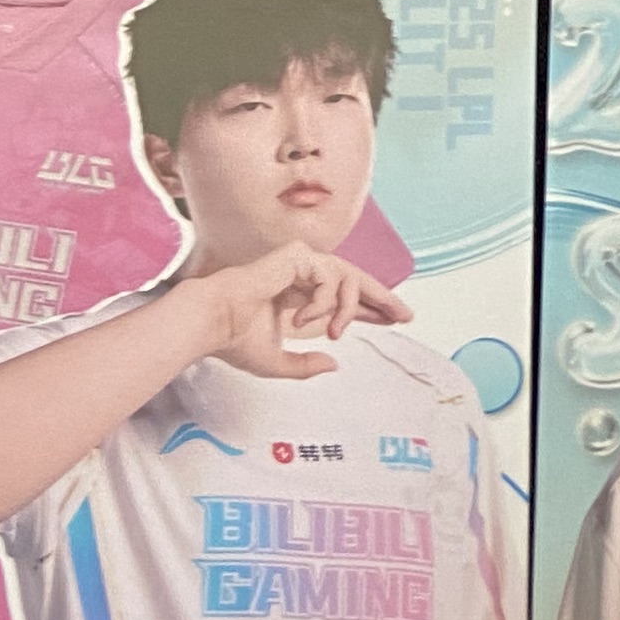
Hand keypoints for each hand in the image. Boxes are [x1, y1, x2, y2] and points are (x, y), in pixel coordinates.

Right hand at [190, 244, 412, 385]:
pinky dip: (323, 300)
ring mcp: (300, 263)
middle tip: (405, 316)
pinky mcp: (297, 255)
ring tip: (335, 330)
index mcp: (298, 297)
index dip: (369, 308)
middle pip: (355, 280)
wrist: (214, 322)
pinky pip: (330, 277)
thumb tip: (334, 364)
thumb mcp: (278, 362)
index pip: (343, 297)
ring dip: (349, 308)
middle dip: (382, 298)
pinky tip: (304, 317)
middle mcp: (301, 276)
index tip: (394, 319)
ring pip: (347, 278)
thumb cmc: (235, 340)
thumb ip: (306, 365)